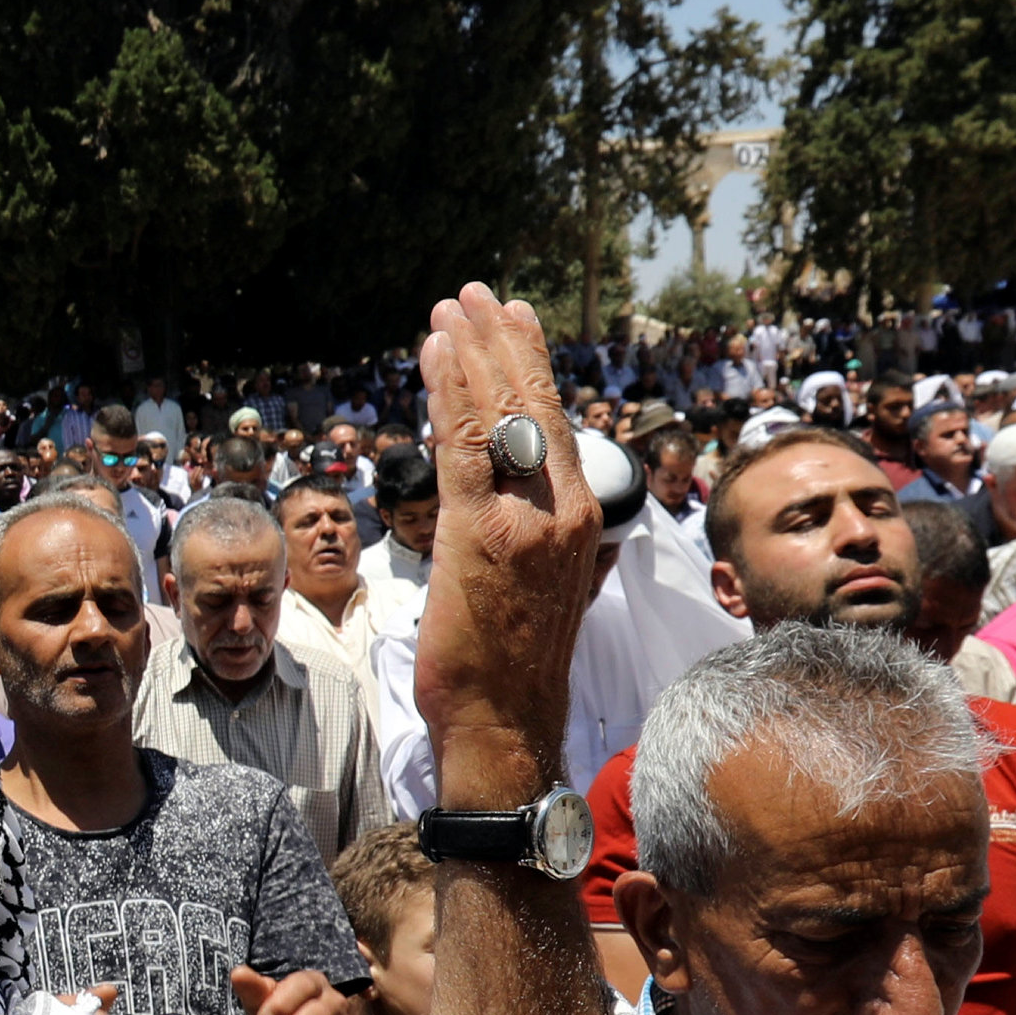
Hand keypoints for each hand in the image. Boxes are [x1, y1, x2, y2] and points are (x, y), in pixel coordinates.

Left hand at [411, 285, 597, 803]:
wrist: (504, 719)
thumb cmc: (515, 662)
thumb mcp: (552, 589)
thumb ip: (561, 543)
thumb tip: (568, 522)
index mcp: (580, 518)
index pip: (558, 423)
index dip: (532, 365)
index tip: (513, 319)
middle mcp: (562, 509)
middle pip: (535, 404)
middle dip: (502, 342)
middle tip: (477, 295)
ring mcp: (525, 519)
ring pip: (500, 415)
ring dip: (471, 354)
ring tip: (450, 309)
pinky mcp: (478, 532)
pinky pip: (464, 446)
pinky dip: (450, 393)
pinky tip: (435, 356)